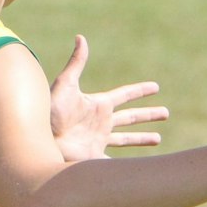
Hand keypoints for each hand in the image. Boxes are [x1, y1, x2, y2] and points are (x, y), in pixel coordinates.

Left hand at [48, 35, 167, 161]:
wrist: (40, 140)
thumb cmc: (50, 112)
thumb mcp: (65, 85)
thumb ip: (76, 63)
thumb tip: (80, 37)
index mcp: (99, 105)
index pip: (124, 95)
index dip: (140, 91)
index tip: (156, 87)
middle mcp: (101, 122)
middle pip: (131, 117)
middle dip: (148, 115)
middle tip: (166, 113)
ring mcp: (98, 140)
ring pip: (127, 139)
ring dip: (143, 139)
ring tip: (159, 139)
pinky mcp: (94, 157)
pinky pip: (114, 163)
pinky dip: (125, 166)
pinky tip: (134, 170)